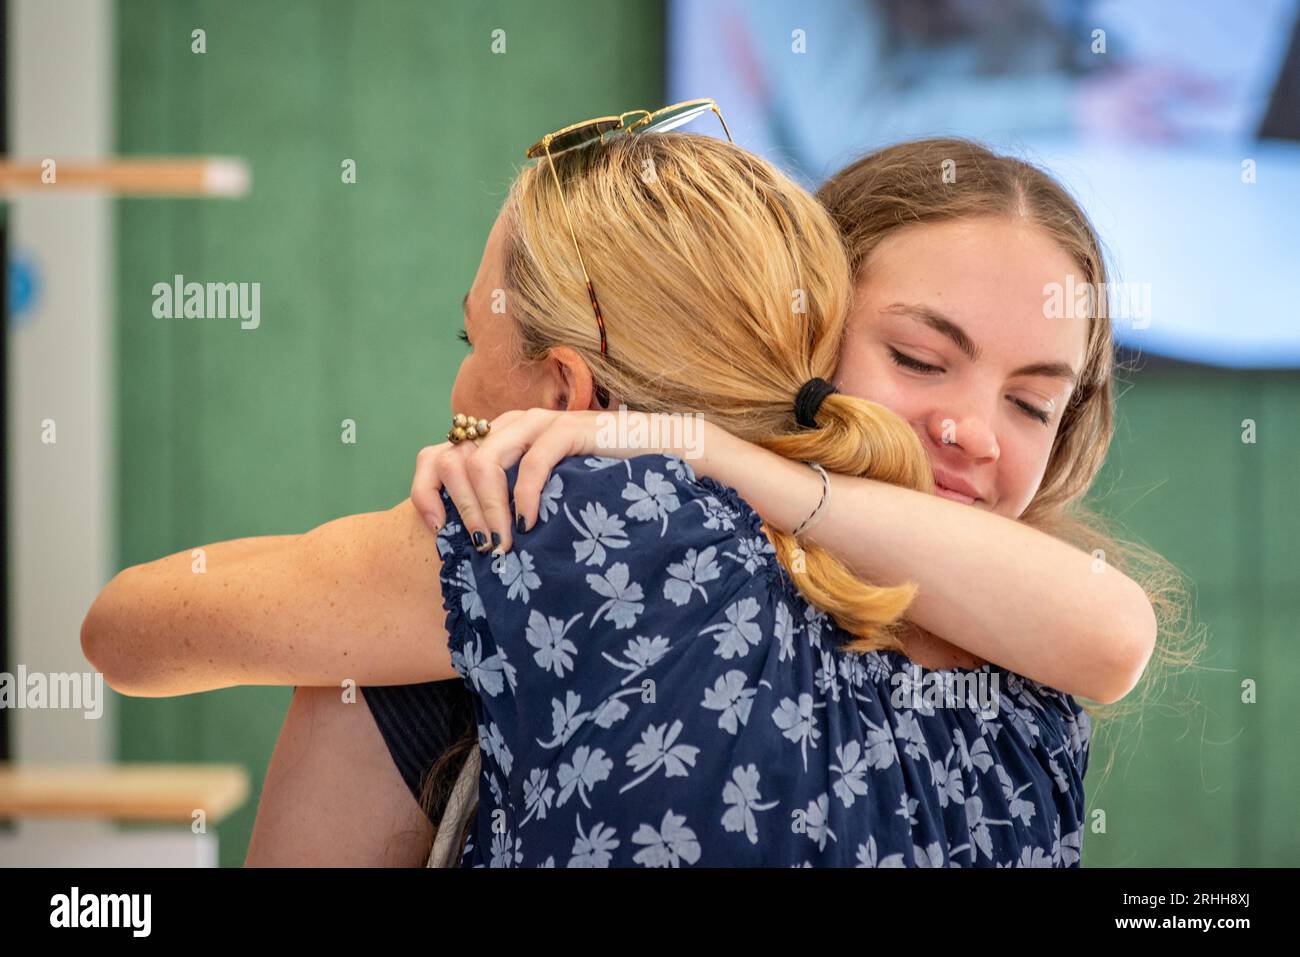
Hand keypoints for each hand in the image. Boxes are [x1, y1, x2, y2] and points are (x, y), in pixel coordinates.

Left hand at [411, 408, 612, 554]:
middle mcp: (511, 425)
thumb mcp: (544, 494)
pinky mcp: (568, 428)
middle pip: (459, 463)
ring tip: (503, 544)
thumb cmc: (600, 480)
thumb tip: (477, 548)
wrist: (658, 450)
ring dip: (489, 509)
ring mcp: (538, 422)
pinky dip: (525, 496)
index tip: (437, 532)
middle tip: (485, 550)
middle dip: (465, 512)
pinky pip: (533, 462)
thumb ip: (510, 505)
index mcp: (497, 439)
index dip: (425, 492)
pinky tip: (531, 524)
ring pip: (487, 462)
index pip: (439, 456)